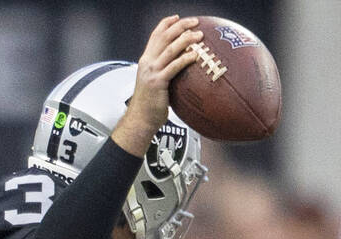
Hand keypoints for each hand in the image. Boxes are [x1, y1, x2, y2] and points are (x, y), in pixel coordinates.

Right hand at [111, 16, 201, 153]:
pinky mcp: (158, 82)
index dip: (167, 24)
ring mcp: (152, 71)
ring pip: (170, 49)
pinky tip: (196, 56)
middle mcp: (148, 61)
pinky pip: (174, 67)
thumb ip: (164, 74)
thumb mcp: (155, 84)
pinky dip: (185, 59)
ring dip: (186, 40)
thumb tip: (180, 73)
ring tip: (199, 35)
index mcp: (146, 60)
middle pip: (164, 37)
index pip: (156, 35)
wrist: (141, 119)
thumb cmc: (151, 105)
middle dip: (180, 26)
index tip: (178, 18)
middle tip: (195, 22)